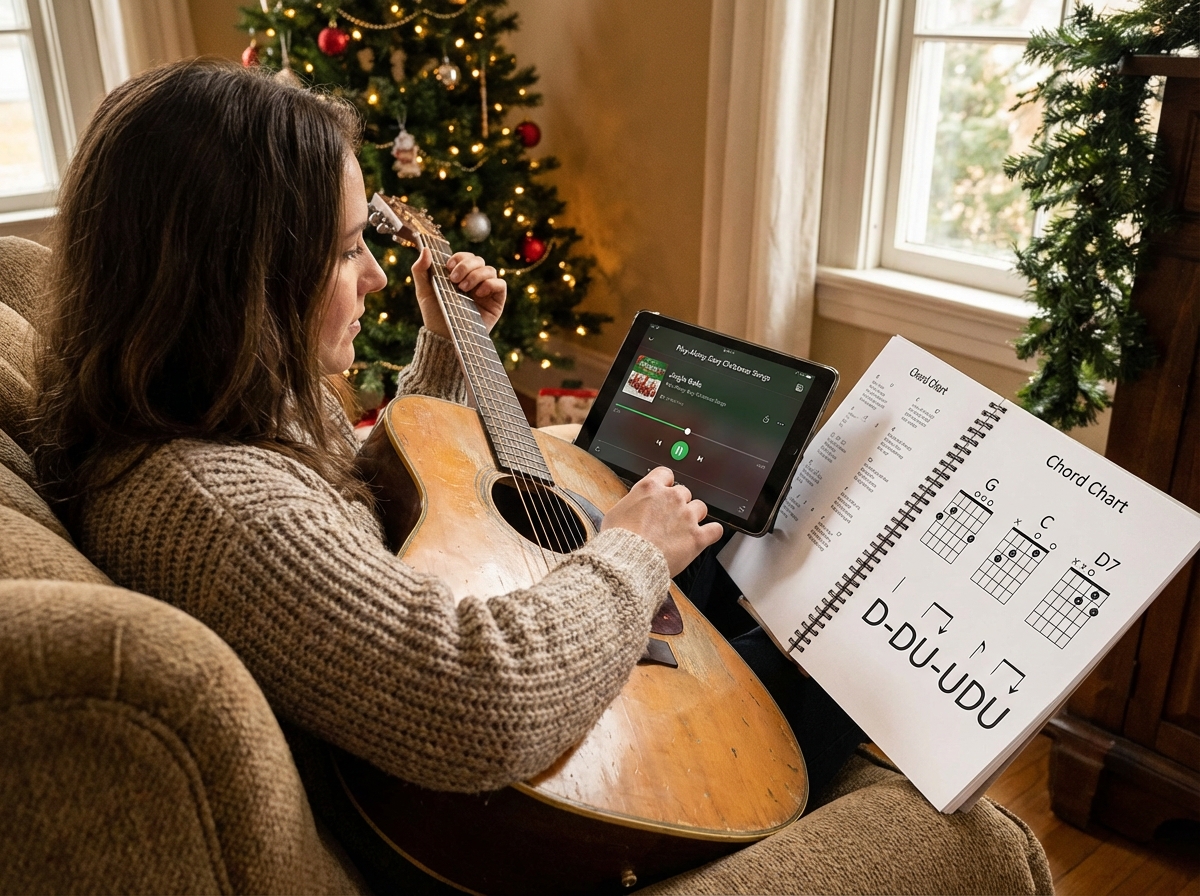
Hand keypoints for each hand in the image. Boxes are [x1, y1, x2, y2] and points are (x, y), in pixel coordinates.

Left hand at [411, 248, 506, 339]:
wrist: (443, 337)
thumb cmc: (434, 315)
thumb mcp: (423, 291)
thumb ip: (420, 269)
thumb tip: (425, 249)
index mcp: (460, 276)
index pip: (466, 256)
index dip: (459, 257)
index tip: (448, 267)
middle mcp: (475, 281)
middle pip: (479, 260)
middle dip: (466, 266)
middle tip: (454, 280)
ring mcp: (487, 291)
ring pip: (490, 270)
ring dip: (476, 275)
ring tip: (463, 289)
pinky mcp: (496, 302)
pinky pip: (501, 284)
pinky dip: (490, 284)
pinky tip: (477, 294)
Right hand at [601, 467, 722, 575]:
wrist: (629, 560)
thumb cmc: (619, 540)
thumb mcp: (616, 512)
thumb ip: (632, 504)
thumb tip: (634, 509)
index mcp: (650, 488)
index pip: (666, 474)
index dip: (666, 484)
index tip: (664, 491)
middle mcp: (671, 498)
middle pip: (684, 492)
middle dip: (678, 504)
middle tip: (668, 518)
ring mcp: (687, 516)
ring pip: (700, 508)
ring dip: (694, 516)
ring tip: (684, 529)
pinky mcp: (697, 537)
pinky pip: (715, 530)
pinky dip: (712, 533)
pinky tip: (707, 535)